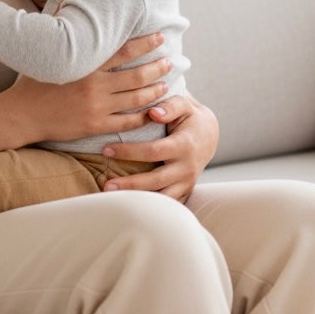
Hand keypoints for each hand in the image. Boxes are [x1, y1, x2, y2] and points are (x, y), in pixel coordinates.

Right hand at [3, 33, 172, 144]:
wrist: (22, 113)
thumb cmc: (34, 81)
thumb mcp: (47, 51)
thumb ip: (60, 27)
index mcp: (87, 65)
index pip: (123, 51)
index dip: (145, 43)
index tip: (160, 37)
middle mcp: (95, 85)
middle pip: (136, 75)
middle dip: (157, 67)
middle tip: (171, 62)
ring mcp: (97, 107)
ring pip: (135, 99)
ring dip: (154, 91)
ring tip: (166, 85)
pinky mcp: (95, 125)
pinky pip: (126, 122)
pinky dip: (142, 117)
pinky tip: (153, 112)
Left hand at [99, 93, 218, 202]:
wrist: (208, 135)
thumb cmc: (189, 116)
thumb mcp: (184, 105)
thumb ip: (170, 106)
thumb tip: (153, 113)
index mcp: (185, 145)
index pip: (153, 151)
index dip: (129, 151)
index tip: (106, 149)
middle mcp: (187, 168)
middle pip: (156, 180)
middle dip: (130, 184)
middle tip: (106, 185)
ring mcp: (186, 182)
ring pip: (162, 199)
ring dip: (138, 201)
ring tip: (113, 200)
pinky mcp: (184, 191)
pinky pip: (167, 205)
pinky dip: (150, 208)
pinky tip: (129, 207)